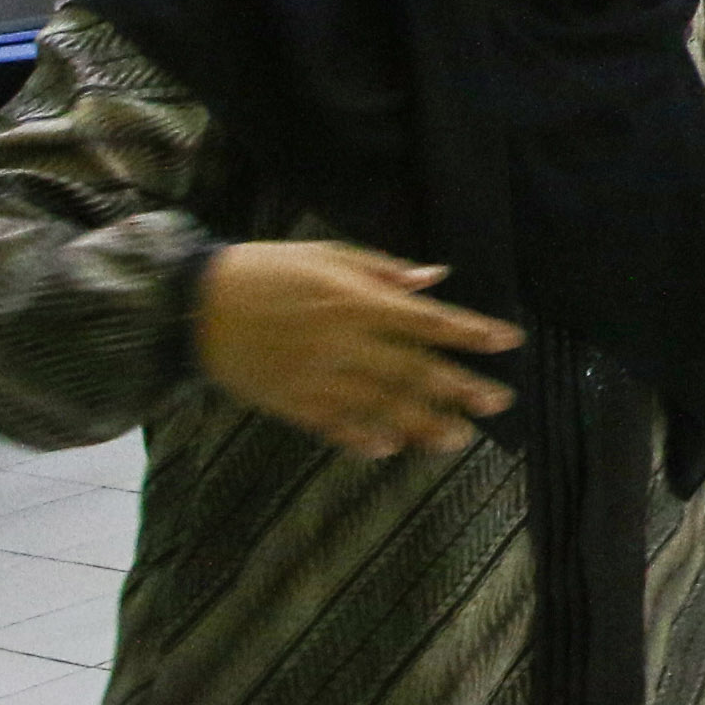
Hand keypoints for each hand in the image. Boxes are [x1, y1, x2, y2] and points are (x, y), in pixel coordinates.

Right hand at [198, 242, 523, 460]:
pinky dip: (362, 439)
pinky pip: (333, 426)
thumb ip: (383, 269)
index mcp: (356, 301)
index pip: (428, 320)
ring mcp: (316, 377)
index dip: (471, 331)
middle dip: (461, 388)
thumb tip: (435, 277)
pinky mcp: (289, 401)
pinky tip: (390, 450)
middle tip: (501, 402)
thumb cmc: (267, 269)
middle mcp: (343, 342)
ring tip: (459, 439)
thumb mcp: (327, 254)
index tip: (510, 340)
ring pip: (380, 406)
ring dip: (423, 424)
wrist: (195, 305)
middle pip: (413, 370)